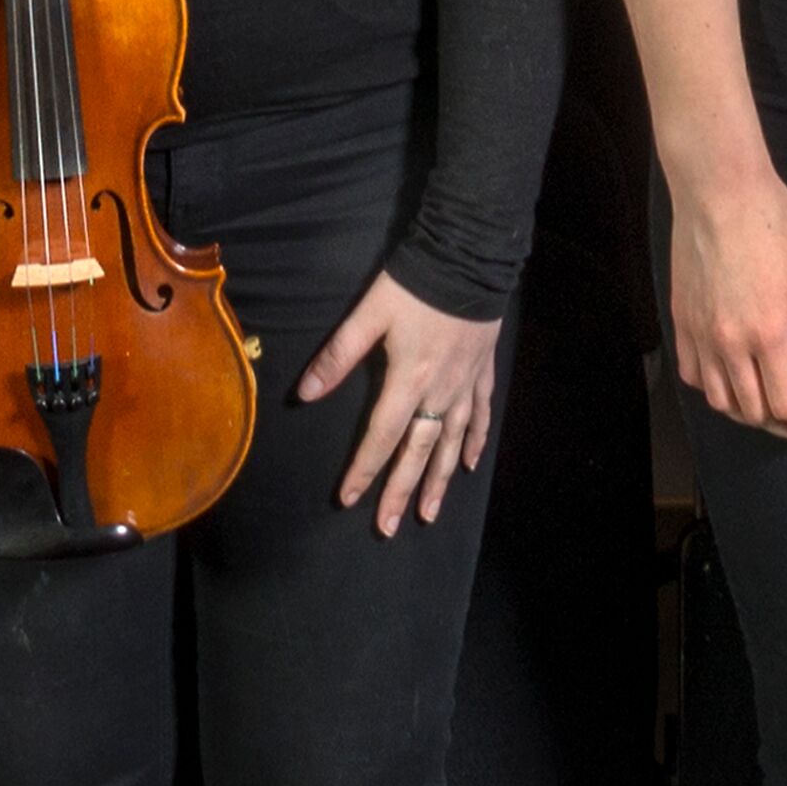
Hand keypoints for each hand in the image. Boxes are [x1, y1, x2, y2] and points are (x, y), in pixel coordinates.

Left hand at [298, 270, 504, 534]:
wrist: (469, 258)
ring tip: (429, 513)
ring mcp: (465, 385)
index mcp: (407, 380)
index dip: (363, 470)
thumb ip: (338, 356)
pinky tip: (470, 464)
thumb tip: (304, 394)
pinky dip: (474, 442)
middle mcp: (438, 392)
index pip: (380, 437)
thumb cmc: (414, 285)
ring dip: (438, 480)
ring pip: (451, 443)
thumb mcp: (369, 314)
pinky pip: (480, 416)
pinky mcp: (482, 372)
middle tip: (389, 527)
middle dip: (401, 491)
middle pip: (417, 451)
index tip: (348, 500)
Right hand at [662, 158, 786, 440]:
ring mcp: (701, 335)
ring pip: (722, 402)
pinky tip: (737, 380)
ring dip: (752, 415)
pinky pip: (695, 376)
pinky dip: (717, 391)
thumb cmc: (775, 222)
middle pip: (755, 413)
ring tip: (775, 406)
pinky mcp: (682, 322)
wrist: (719, 189)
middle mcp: (730, 344)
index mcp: (770, 334)